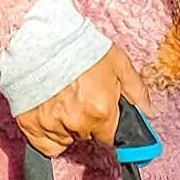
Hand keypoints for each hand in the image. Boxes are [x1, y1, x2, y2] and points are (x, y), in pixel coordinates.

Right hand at [15, 45, 149, 157]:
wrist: (37, 34)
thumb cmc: (78, 45)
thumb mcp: (116, 61)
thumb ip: (136, 90)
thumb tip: (149, 112)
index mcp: (101, 112)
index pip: (110, 138)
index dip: (106, 125)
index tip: (101, 114)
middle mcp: (78, 123)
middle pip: (87, 135)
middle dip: (86, 120)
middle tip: (78, 95)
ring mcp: (52, 126)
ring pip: (66, 139)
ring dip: (66, 126)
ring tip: (60, 99)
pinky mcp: (30, 126)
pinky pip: (45, 145)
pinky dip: (47, 134)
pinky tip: (48, 113)